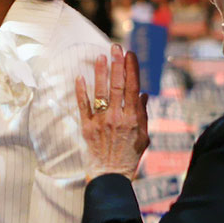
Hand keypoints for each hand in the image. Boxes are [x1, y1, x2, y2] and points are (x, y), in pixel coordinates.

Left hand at [75, 43, 149, 181]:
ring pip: (100, 92)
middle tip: (115, 47)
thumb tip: (143, 94)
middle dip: (116, 64)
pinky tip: (80, 77)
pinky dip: (81, 91)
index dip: (132, 69)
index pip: (133, 88)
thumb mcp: (143, 137)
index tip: (130, 54)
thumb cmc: (129, 157)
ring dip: (101, 73)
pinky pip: (83, 106)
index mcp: (132, 119)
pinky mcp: (87, 127)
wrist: (111, 176)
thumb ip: (143, 115)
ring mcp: (101, 122)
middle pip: (117, 86)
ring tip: (100, 56)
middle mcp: (117, 117)